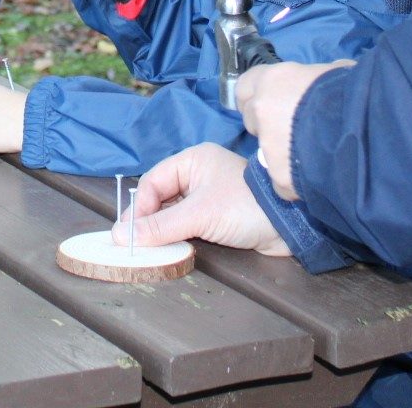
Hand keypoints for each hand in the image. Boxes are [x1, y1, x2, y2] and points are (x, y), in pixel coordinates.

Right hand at [111, 143, 288, 255]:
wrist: (290, 226)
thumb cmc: (244, 208)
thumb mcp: (198, 215)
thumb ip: (160, 226)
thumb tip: (120, 235)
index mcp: (192, 161)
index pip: (153, 182)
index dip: (138, 207)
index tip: (128, 234)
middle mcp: (199, 174)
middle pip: (161, 198)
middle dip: (148, 221)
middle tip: (135, 245)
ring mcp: (209, 195)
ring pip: (173, 213)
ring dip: (164, 231)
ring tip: (151, 250)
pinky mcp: (219, 215)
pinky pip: (189, 224)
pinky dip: (179, 237)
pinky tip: (172, 249)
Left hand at [234, 60, 351, 199]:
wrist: (365, 130)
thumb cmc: (352, 92)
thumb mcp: (334, 72)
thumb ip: (315, 79)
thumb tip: (321, 80)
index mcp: (272, 80)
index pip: (245, 86)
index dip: (258, 96)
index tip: (270, 103)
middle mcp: (261, 109)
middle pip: (251, 119)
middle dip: (267, 125)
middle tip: (292, 130)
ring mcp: (268, 144)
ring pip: (265, 151)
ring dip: (280, 153)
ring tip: (311, 156)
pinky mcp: (279, 175)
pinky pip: (281, 181)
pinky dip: (294, 182)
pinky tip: (316, 178)